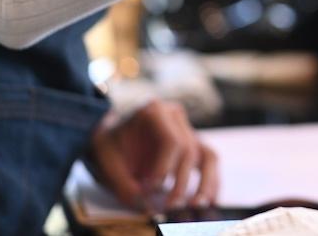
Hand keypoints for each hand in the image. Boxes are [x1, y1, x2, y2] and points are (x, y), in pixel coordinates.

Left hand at [86, 100, 218, 211]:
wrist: (110, 139)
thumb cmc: (109, 147)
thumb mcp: (107, 163)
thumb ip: (123, 184)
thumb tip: (145, 206)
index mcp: (155, 111)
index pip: (171, 141)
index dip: (164, 168)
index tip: (149, 189)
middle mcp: (176, 117)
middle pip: (190, 150)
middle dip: (181, 182)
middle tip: (171, 205)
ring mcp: (187, 131)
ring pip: (208, 156)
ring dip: (206, 183)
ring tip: (198, 204)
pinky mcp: (193, 146)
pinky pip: (209, 164)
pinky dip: (210, 183)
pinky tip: (208, 200)